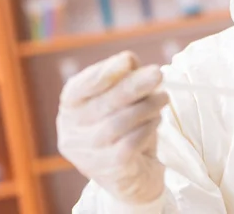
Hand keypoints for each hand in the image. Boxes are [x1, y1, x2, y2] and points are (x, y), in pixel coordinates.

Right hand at [57, 51, 168, 203]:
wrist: (136, 174)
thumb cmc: (126, 128)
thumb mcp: (123, 99)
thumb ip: (124, 77)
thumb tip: (129, 60)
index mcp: (70, 108)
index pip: (79, 88)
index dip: (103, 73)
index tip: (127, 59)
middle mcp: (71, 132)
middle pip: (103, 104)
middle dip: (133, 86)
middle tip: (158, 73)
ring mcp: (88, 154)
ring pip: (119, 123)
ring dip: (146, 106)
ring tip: (163, 98)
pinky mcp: (109, 169)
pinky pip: (131, 142)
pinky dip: (148, 127)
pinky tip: (156, 119)